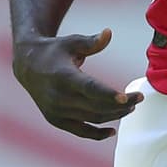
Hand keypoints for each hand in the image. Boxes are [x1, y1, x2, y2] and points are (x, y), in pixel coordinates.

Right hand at [12, 27, 142, 139]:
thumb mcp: (71, 42)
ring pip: (92, 118)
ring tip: (130, 107)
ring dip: (114, 115)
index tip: (127, 97)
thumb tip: (109, 33)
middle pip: (96, 106)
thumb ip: (91, 42)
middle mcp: (58, 97)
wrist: (28, 66)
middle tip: (139, 98)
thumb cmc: (55, 51)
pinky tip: (112, 131)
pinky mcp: (56, 120)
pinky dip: (97, 134)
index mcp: (63, 76)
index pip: (89, 88)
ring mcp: (56, 111)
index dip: (108, 94)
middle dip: (121, 104)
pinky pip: (80, 131)